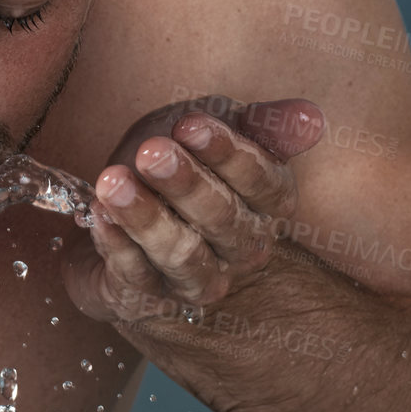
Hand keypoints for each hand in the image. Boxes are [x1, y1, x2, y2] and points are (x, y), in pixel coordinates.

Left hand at [62, 97, 323, 323]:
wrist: (129, 192)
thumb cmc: (184, 154)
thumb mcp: (219, 124)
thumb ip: (263, 123)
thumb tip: (312, 117)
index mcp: (269, 202)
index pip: (261, 181)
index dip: (227, 153)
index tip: (190, 124)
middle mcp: (242, 246)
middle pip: (221, 218)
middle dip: (186, 184)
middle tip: (152, 152)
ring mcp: (199, 276)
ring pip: (182, 255)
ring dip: (146, 218)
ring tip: (113, 182)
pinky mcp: (151, 294)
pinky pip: (136, 274)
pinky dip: (117, 244)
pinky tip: (97, 213)